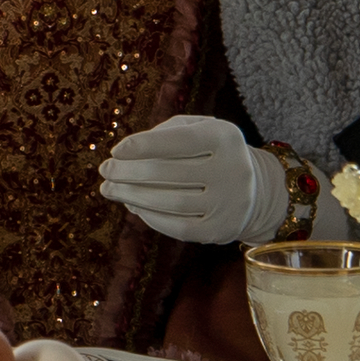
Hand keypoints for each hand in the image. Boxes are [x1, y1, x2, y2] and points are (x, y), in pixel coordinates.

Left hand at [99, 114, 289, 244]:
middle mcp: (230, 170)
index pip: (176, 140)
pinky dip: (149, 216)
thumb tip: (123, 155)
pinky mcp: (218, 230)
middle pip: (167, 173)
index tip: (116, 150)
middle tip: (105, 171)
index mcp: (224, 138)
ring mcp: (226, 203)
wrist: (255, 191)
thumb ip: (164, 133)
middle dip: (127, 172)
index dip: (141, 145)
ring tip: (110, 189)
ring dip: (131, 195)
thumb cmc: (213, 154)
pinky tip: (133, 206)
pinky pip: (176, 226)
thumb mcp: (199, 130)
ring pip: (169, 201)